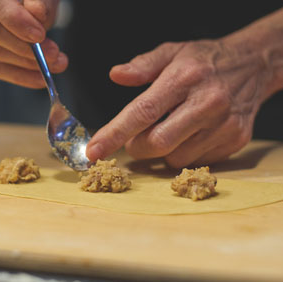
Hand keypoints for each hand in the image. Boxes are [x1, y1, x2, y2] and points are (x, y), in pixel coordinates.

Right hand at [0, 0, 67, 87]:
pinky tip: (34, 75)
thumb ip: (40, 2)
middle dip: (23, 49)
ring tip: (52, 66)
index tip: (39, 36)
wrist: (12, 2)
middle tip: (52, 56)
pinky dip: (15, 74)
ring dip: (23, 65)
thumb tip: (37, 13)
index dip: (15, 22)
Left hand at [86, 37, 277, 167]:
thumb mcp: (172, 52)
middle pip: (157, 143)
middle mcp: (207, 103)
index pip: (143, 112)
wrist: (255, 65)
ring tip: (168, 130)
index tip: (93, 150)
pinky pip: (196, 162)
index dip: (115, 134)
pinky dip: (183, 154)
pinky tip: (188, 134)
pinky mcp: (236, 141)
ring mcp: (224, 125)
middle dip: (136, 147)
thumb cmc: (204, 61)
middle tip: (134, 138)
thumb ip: (142, 65)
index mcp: (184, 78)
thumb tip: (116, 75)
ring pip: (176, 158)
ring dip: (161, 152)